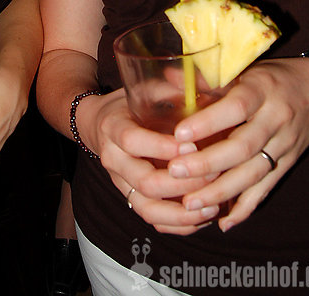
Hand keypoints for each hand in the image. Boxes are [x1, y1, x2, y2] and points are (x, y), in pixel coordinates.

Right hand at [86, 89, 221, 234]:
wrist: (96, 123)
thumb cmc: (126, 104)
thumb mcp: (142, 89)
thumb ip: (170, 88)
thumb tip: (208, 83)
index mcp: (113, 127)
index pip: (133, 141)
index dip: (162, 146)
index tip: (192, 144)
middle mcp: (112, 159)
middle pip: (145, 181)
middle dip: (182, 183)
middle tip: (212, 174)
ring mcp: (119, 183)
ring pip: (148, 209)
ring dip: (182, 212)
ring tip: (211, 206)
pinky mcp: (129, 198)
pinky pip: (151, 220)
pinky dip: (178, 225)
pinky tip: (202, 217)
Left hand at [166, 57, 308, 230]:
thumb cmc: (271, 77)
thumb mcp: (243, 69)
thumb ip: (207, 79)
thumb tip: (167, 75)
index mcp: (262, 89)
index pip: (236, 107)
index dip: (208, 122)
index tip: (179, 135)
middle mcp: (275, 119)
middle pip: (243, 147)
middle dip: (207, 163)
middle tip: (175, 171)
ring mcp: (284, 144)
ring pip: (253, 174)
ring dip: (221, 191)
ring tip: (190, 202)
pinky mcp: (287, 164)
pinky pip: (266, 189)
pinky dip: (245, 208)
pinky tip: (223, 221)